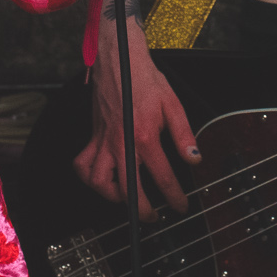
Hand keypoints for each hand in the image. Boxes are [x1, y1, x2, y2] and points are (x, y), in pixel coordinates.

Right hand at [75, 23, 199, 218]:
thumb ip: (184, 134)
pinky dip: (89, 177)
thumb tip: (194, 158)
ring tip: (126, 198)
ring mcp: (103, 141)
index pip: (162, 176)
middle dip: (143, 210)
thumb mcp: (173, 104)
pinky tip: (102, 179)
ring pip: (99, 182)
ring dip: (112, 196)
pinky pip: (82, 165)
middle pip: (129, 190)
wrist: (119, 60)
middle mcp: (121, 143)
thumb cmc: (145, 79)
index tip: (180, 206)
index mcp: (145, 135)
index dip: (174, 197)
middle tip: (153, 216)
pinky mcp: (92, 137)